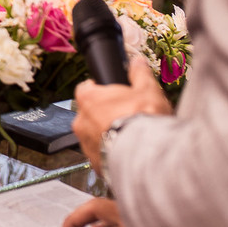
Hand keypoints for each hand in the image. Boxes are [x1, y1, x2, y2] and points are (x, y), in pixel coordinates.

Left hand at [72, 57, 171, 173]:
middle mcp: (81, 121)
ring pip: (94, 136)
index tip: (110, 92)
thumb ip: (139, 74)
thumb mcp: (146, 90)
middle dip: (104, 114)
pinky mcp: (95, 163)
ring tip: (129, 136)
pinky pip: (101, 155)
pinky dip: (111, 153)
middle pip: (89, 113)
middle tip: (125, 116)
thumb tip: (137, 63)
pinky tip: (127, 152)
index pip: (86, 89)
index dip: (98, 90)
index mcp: (88, 99)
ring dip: (107, 135)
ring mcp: (85, 144)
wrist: (145, 156)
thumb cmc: (143, 120)